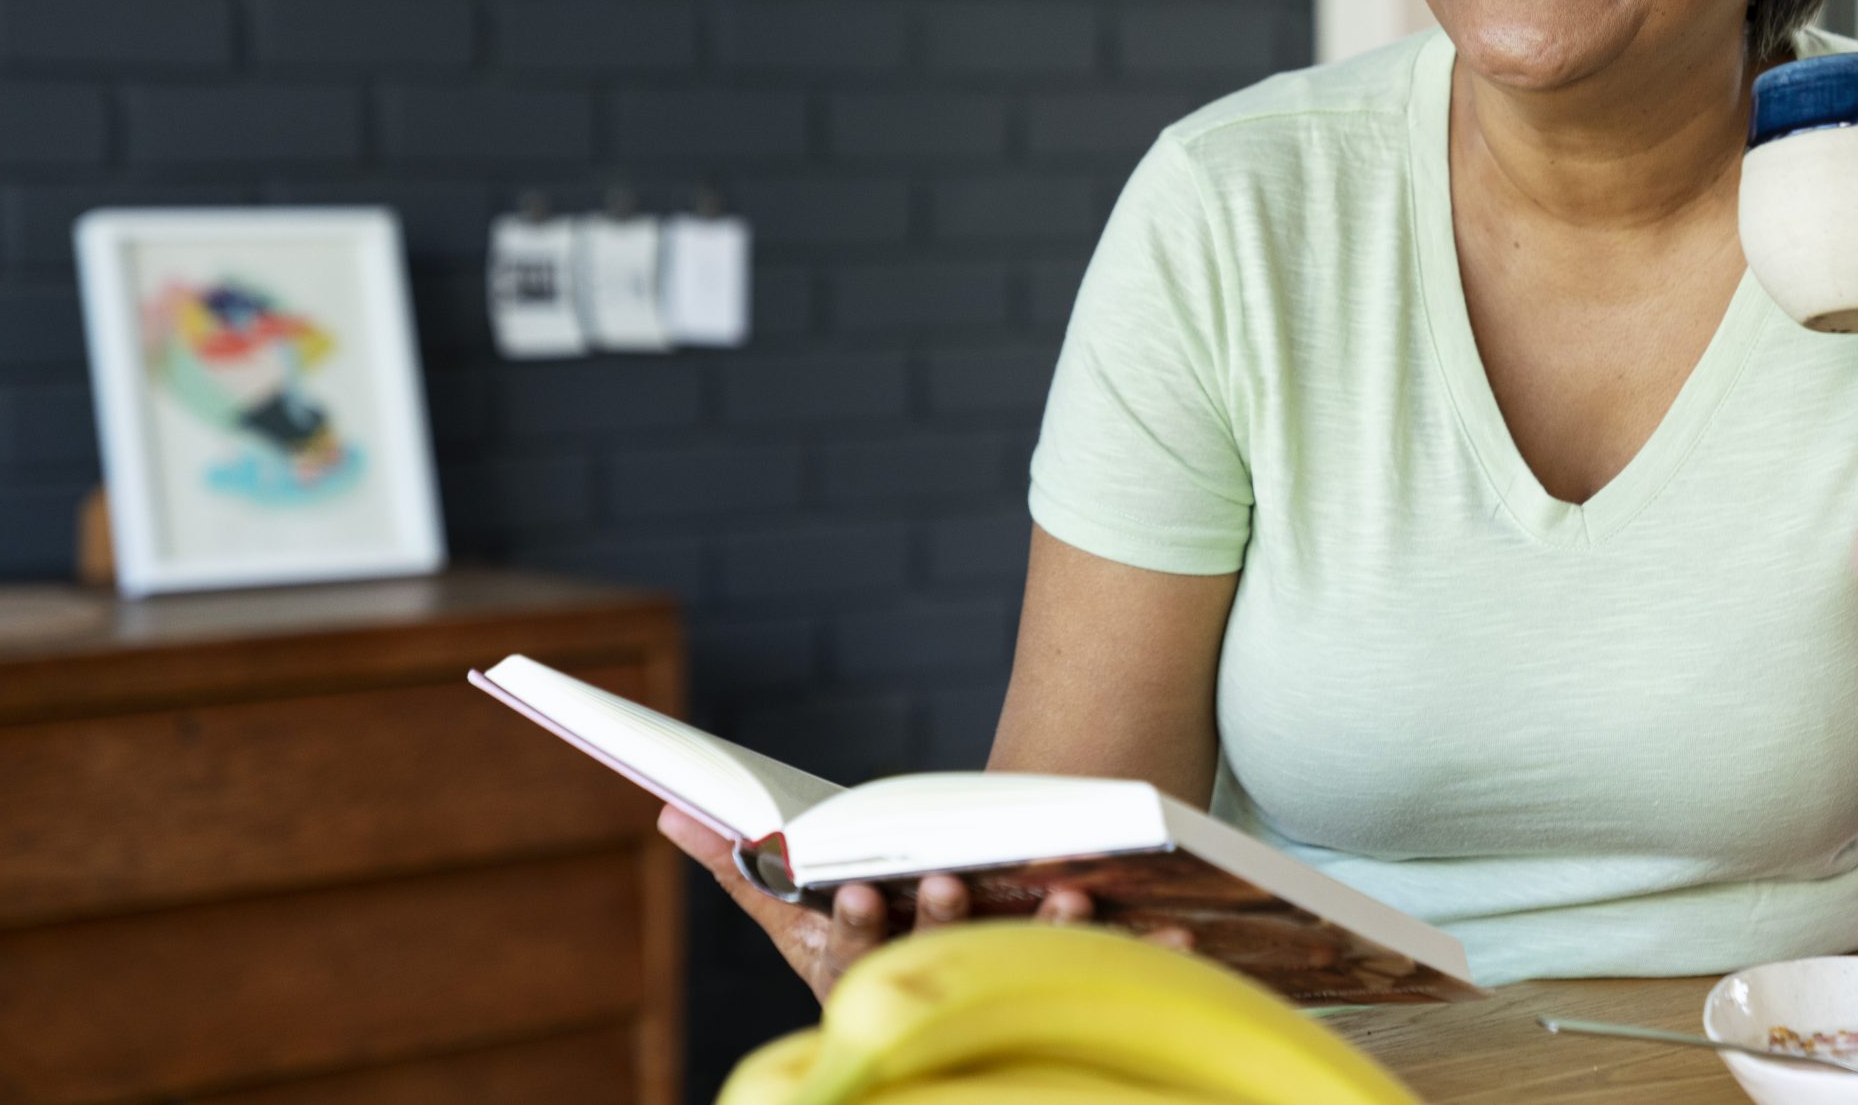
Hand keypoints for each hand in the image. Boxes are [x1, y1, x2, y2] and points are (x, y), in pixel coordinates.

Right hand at [657, 805, 1191, 1002]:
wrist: (949, 1051)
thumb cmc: (866, 953)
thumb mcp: (799, 923)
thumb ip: (739, 871)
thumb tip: (670, 807)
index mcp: (862, 980)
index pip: (853, 957)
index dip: (857, 928)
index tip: (855, 889)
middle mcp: (930, 998)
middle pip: (937, 962)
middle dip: (940, 922)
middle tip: (947, 881)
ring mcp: (1000, 1006)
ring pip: (1025, 972)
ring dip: (1045, 933)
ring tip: (1063, 891)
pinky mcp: (1071, 1008)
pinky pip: (1119, 984)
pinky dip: (1151, 958)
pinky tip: (1187, 934)